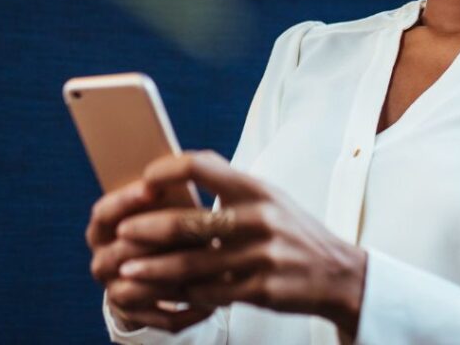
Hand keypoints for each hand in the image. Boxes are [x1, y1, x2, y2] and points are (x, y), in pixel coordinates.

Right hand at [85, 180, 214, 332]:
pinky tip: (215, 302)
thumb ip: (164, 192)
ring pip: (144, 288)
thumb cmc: (163, 224)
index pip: (104, 212)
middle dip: (159, 241)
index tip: (153, 187)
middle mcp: (102, 261)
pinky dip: (190, 310)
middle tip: (193, 232)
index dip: (126, 200)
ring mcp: (116, 291)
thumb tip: (184, 169)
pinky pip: (164, 319)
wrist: (154, 268)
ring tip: (213, 270)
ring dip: (177, 280)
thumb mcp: (158, 206)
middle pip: (124, 252)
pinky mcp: (137, 318)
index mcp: (101, 229)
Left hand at [113, 151, 367, 337]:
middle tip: (121, 233)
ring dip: (154, 269)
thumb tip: (172, 174)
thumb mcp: (266, 196)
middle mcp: (259, 218)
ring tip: (127, 270)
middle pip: (190, 221)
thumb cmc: (289, 230)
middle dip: (148, 229)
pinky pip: (211, 292)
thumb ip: (227, 185)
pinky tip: (163, 293)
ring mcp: (262, 256)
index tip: (142, 180)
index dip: (167, 171)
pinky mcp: (263, 289)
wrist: (339, 273)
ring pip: (194, 264)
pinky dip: (183, 293)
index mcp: (255, 188)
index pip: (203, 166)